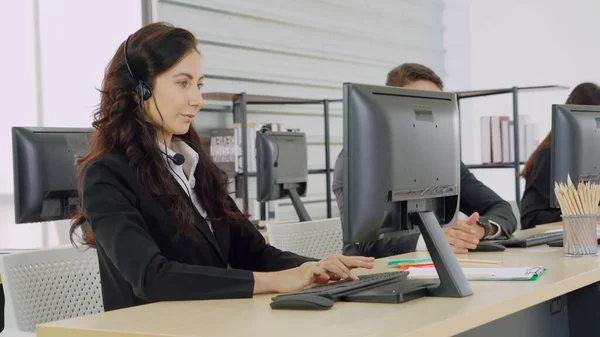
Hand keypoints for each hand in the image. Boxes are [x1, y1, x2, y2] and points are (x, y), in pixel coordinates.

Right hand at [255, 255, 374, 293]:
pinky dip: (326, 273)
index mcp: (326, 265)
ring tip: (351, 277)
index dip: (358, 260)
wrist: (283, 281)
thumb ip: (330, 277)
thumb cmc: (300, 281)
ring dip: (342, 270)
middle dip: (357, 261)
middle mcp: (322, 262)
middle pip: (342, 258)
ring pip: (332, 263)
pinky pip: (319, 270)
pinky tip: (332, 278)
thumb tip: (342, 276)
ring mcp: (315, 265)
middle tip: (370, 264)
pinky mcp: (307, 271)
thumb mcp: (319, 280)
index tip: (371, 262)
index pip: (345, 261)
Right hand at [442, 212, 480, 253]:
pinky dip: (459, 250)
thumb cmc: (458, 230)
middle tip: (476, 240)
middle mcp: (447, 231)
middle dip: (468, 237)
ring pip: (455, 241)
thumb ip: (470, 220)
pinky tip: (465, 250)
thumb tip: (476, 214)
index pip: (458, 225)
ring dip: (465, 244)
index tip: (474, 231)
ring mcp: (445, 239)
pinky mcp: (446, 247)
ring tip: (473, 246)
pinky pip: (451, 249)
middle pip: (457, 234)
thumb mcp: (464, 225)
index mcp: (452, 224)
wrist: (451, 237)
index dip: (467, 228)